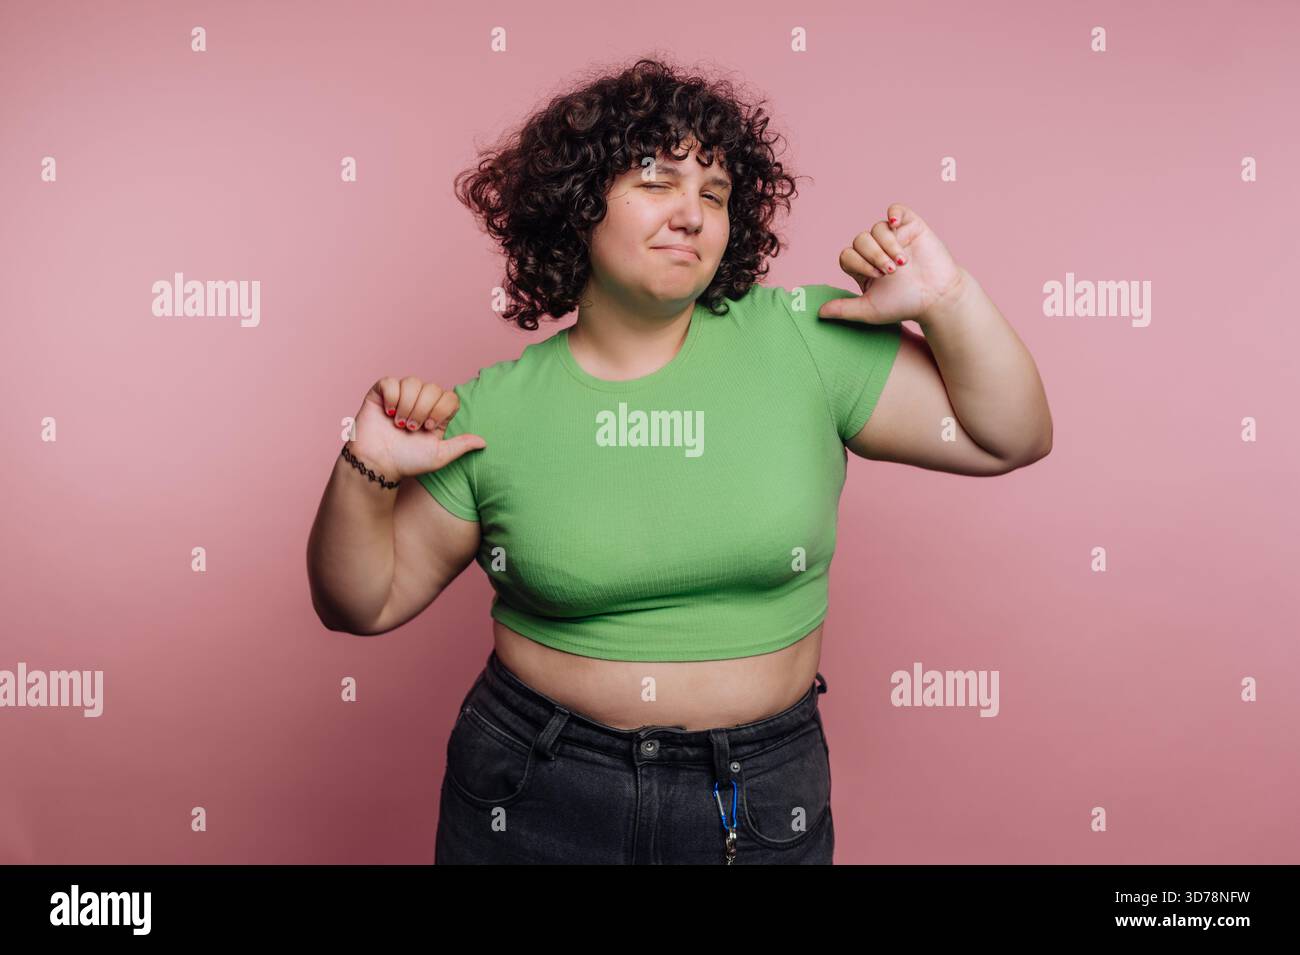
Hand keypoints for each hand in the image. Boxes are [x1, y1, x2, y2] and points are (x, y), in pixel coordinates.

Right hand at [348, 376, 485, 480]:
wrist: (377, 464)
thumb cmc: (407, 462)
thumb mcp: (439, 456)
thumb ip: (460, 446)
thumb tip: (484, 442)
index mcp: (436, 414)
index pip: (450, 396)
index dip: (441, 409)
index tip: (429, 428)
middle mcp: (420, 402)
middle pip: (433, 388)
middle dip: (423, 410)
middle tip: (411, 429)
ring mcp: (400, 396)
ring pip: (413, 382)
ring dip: (407, 405)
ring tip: (399, 424)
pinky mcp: (381, 394)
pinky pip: (390, 382)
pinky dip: (391, 397)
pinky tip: (388, 412)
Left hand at [818, 203, 964, 324]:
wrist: (937, 297)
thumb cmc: (904, 305)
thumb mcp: (869, 310)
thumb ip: (844, 309)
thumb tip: (818, 313)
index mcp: (863, 267)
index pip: (847, 255)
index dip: (858, 263)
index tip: (876, 277)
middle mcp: (876, 249)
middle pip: (860, 240)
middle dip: (873, 256)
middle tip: (890, 272)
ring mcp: (894, 236)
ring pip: (877, 228)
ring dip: (887, 245)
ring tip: (902, 262)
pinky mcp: (911, 226)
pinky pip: (895, 210)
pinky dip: (893, 214)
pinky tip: (895, 224)